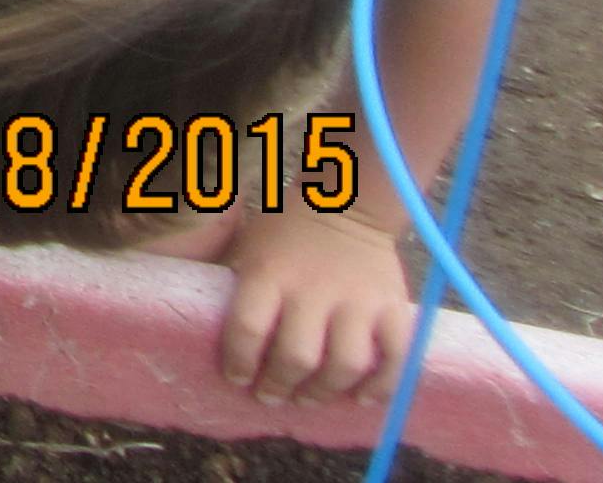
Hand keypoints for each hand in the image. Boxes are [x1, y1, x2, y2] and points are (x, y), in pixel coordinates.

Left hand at [219, 210, 410, 404]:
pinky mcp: (394, 307)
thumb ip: (236, 285)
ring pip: (345, 365)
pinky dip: (381, 386)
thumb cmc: (284, 231)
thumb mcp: (247, 246)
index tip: (237, 378)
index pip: (247, 329)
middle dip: (280, 386)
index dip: (239, 362)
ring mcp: (358, 300)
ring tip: (309, 398)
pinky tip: (362, 397)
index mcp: (269, 273)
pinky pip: (396, 358)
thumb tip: (206, 326)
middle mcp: (313, 289)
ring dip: (325, 392)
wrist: (346, 203)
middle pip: (297, 357)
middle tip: (271, 396)